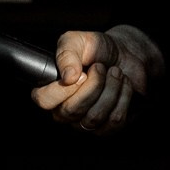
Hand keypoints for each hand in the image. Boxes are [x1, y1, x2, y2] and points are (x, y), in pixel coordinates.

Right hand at [30, 26, 161, 133]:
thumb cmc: (97, 49)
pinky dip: (124, 97)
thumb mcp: (77, 41)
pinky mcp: (107, 128)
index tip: (81, 73)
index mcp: (50, 90)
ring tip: (115, 72)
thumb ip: (66, 53)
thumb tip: (67, 76)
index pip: (44, 101)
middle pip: (72, 111)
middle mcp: (64, 111)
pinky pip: (114, 121)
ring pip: (94, 117)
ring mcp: (84, 122)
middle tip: (101, 68)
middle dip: (94, 85)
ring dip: (111, 88)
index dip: (63, 89)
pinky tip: (123, 85)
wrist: (126, 54)